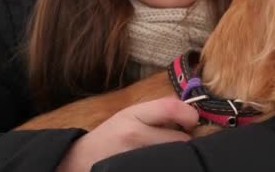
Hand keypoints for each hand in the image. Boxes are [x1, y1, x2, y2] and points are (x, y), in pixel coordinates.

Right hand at [56, 97, 197, 171]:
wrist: (81, 160)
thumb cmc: (112, 134)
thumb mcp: (131, 114)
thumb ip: (160, 110)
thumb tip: (193, 112)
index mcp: (133, 116)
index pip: (172, 108)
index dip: (189, 114)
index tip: (190, 121)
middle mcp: (134, 136)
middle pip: (180, 139)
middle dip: (184, 140)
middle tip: (177, 140)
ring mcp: (136, 159)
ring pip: (176, 157)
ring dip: (178, 155)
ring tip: (167, 153)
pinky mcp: (139, 170)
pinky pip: (166, 167)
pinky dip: (169, 164)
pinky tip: (162, 162)